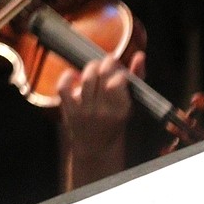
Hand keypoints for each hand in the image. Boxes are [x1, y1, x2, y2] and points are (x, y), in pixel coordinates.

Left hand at [58, 51, 137, 185]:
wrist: (97, 147)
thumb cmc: (116, 121)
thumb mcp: (130, 104)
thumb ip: (136, 78)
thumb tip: (139, 56)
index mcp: (121, 110)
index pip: (118, 83)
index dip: (119, 72)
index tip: (120, 71)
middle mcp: (103, 111)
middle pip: (102, 77)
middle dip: (106, 63)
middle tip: (108, 62)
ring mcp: (85, 111)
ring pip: (86, 79)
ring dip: (91, 67)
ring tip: (96, 66)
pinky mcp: (69, 110)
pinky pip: (63, 88)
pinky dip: (67, 77)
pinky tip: (74, 74)